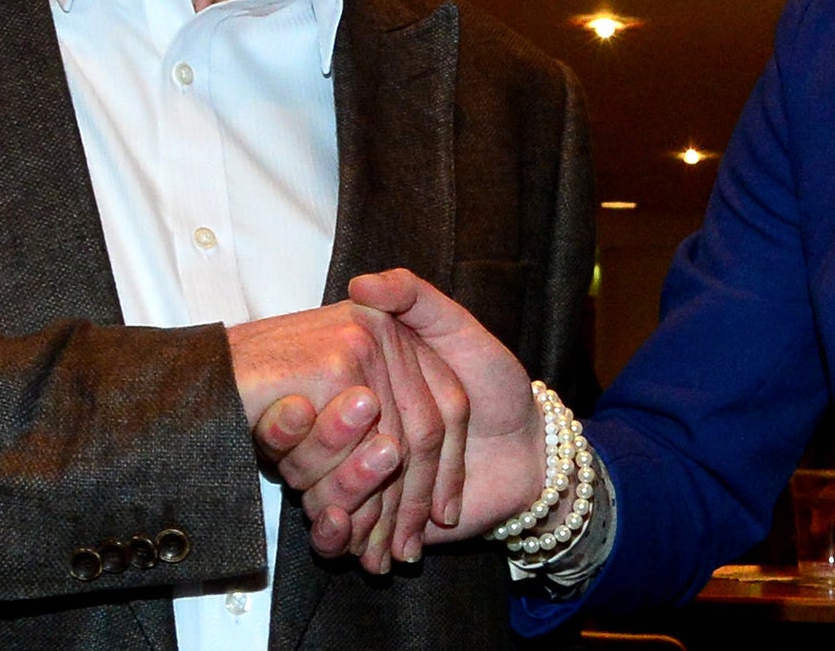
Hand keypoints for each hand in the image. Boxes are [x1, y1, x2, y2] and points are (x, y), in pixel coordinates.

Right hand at [258, 271, 544, 556]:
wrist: (532, 452)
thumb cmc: (496, 382)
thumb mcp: (457, 329)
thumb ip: (415, 299)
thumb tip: (360, 283)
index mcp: (361, 382)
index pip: (330, 407)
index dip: (322, 418)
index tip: (302, 414)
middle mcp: (354, 430)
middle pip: (323, 458)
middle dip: (333, 474)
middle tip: (330, 478)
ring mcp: (363, 475)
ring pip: (329, 498)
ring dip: (341, 516)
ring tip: (348, 524)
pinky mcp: (377, 517)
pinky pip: (348, 537)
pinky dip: (353, 544)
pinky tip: (368, 552)